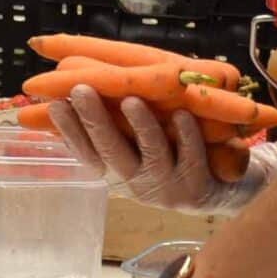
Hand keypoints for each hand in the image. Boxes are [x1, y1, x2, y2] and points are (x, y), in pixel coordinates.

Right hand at [48, 87, 276, 211]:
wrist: (222, 187)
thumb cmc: (170, 153)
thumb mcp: (137, 142)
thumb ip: (113, 123)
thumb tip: (71, 87)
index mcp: (116, 170)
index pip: (85, 151)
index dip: (68, 129)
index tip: (54, 103)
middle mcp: (136, 183)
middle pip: (111, 152)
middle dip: (95, 120)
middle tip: (81, 90)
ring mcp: (167, 188)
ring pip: (152, 155)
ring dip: (142, 126)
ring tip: (132, 99)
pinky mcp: (197, 189)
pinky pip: (192, 157)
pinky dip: (187, 135)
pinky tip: (182, 114)